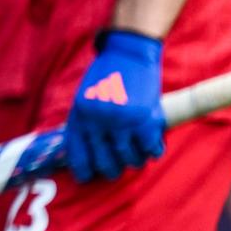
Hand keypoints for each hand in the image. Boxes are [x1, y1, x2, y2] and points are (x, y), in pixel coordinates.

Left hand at [64, 29, 164, 183]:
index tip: (86, 179)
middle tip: (115, 170)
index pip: (77, 152)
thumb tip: (84, 152)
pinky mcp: (145, 119)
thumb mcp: (85, 97)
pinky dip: (152, 151)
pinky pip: (150, 149)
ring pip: (129, 159)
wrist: (128, 52)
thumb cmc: (106, 74)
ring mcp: (122, 121)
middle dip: (110, 169)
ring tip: (135, 157)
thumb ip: (85, 121)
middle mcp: (98, 120)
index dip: (82, 169)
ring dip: (134, 161)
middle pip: (104, 161)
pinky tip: (152, 147)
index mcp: (80, 114)